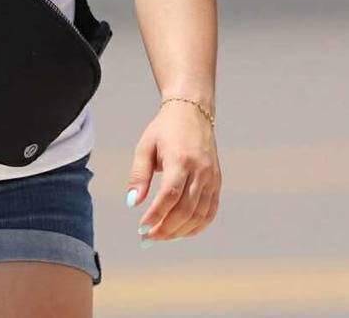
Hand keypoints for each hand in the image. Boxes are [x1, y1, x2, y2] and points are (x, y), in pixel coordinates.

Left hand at [125, 101, 220, 240]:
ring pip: (199, 215)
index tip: (141, 227)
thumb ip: (139, 175)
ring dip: (179, 231)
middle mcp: (200, 170)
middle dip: (165, 228)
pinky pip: (210, 212)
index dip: (156, 215)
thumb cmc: (165, 129)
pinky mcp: (217, 182)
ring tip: (160, 236)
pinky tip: (180, 231)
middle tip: (147, 238)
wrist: (192, 111)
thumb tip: (133, 203)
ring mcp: (211, 178)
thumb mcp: (145, 146)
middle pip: (185, 209)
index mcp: (181, 159)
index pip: (170, 195)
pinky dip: (196, 227)